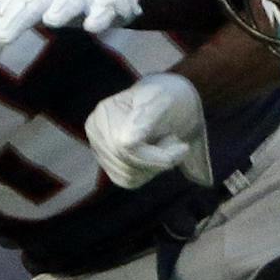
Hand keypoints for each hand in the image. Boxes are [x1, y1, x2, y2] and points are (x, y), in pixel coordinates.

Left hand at [0, 0, 144, 71]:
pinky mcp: (109, 1)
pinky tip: (92, 26)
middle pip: (33, 3)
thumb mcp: (30, 2)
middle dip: (17, 19)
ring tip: (50, 19)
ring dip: (61, 7)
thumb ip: (0, 14)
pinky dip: (100, 15)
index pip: (7, 10)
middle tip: (0, 38)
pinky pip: (104, 8)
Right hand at [88, 73, 213, 188]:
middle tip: (176, 141)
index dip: (158, 153)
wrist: (165, 104)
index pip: (128, 146)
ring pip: (130, 176)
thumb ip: (147, 117)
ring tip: (163, 143)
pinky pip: (130, 181)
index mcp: (106, 111)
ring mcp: (99, 150)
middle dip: (159, 158)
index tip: (183, 146)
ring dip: (156, 165)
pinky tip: (154, 154)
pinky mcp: (109, 166)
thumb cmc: (167, 98)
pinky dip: (148, 172)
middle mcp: (96, 131)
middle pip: (129, 163)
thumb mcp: (163, 100)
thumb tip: (128, 141)